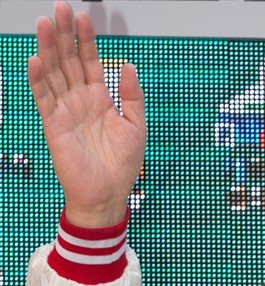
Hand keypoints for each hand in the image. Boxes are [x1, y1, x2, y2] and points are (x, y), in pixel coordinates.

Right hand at [28, 0, 146, 227]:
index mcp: (99, 98)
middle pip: (68, 60)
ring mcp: (65, 111)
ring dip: (48, 48)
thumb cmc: (122, 165)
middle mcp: (80, 100)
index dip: (87, 39)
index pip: (90, 61)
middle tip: (60, 7)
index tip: (84, 17)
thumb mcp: (136, 127)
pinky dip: (39, 81)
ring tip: (45, 23)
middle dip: (64, 34)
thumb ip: (133, 96)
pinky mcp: (55, 126)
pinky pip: (44, 99)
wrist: (109, 196)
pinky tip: (36, 61)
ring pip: (54, 73)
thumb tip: (130, 67)